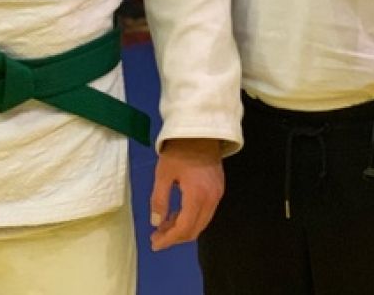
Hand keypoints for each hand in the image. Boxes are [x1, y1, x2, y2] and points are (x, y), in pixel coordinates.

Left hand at [149, 137, 223, 251]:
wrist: (200, 130)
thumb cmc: (179, 149)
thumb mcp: (163, 173)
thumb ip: (159, 199)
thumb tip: (156, 222)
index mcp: (197, 196)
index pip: (184, 228)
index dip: (168, 239)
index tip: (154, 244)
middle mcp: (211, 200)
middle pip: (194, 230)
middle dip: (174, 237)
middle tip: (157, 236)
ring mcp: (217, 195)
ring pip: (201, 222)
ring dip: (183, 228)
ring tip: (164, 226)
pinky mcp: (218, 189)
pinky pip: (205, 212)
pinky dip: (191, 217)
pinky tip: (177, 214)